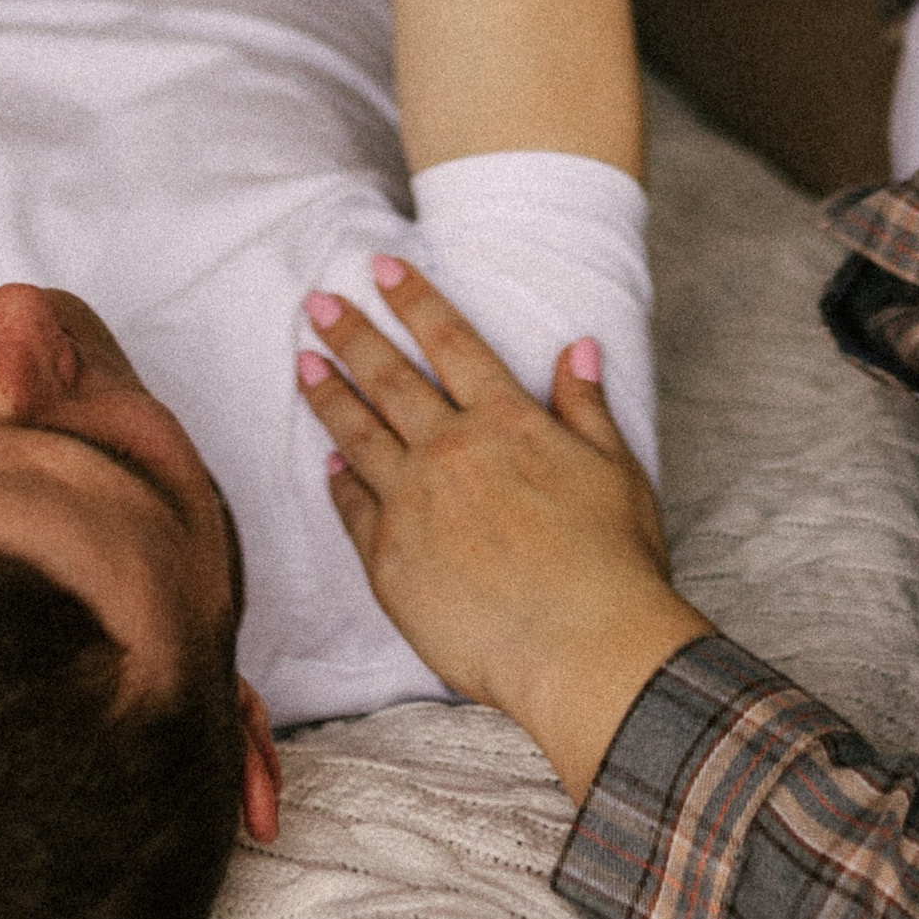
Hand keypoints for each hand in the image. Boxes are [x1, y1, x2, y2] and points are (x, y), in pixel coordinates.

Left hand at [298, 260, 708, 801]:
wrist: (583, 652)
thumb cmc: (613, 563)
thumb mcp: (616, 469)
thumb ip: (586, 406)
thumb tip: (577, 348)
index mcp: (506, 421)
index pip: (450, 341)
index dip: (414, 299)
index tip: (380, 267)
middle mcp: (451, 452)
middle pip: (390, 379)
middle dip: (351, 335)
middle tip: (317, 303)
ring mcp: (414, 507)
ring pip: (360, 437)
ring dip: (329, 397)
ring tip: (303, 365)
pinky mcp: (391, 565)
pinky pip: (355, 512)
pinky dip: (340, 485)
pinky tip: (330, 468)